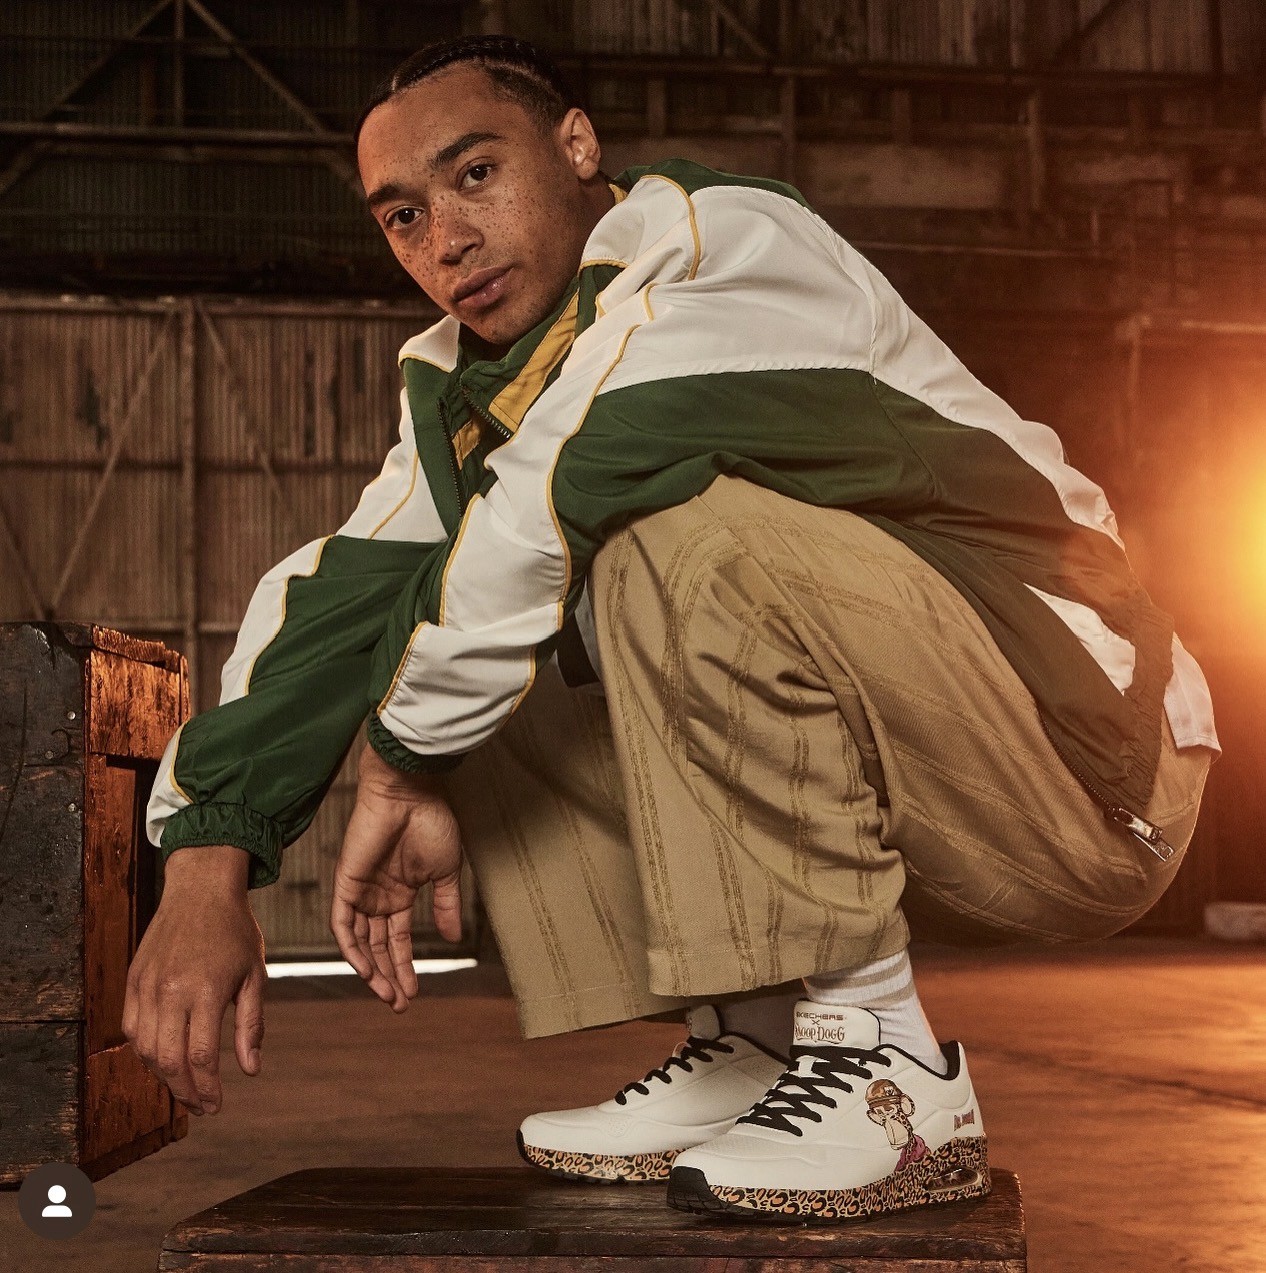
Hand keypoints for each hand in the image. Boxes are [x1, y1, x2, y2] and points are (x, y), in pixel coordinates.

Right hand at [122, 844, 265, 1116]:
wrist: (201, 890)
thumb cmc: (235, 932)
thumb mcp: (254, 975)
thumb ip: (251, 1024)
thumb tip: (251, 1070)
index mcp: (205, 990)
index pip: (200, 1055)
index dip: (207, 1088)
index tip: (216, 1105)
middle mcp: (170, 991)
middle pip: (168, 1059)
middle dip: (184, 1090)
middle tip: (200, 1105)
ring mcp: (147, 985)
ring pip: (144, 1049)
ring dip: (162, 1075)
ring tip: (184, 1086)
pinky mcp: (133, 979)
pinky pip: (131, 1028)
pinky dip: (144, 1050)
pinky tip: (163, 1057)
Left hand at [330, 742, 463, 1012]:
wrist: (411, 794)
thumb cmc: (432, 823)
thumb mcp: (447, 871)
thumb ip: (447, 905)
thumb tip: (453, 938)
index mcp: (402, 893)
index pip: (399, 939)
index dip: (405, 965)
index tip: (415, 992)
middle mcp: (379, 897)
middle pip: (378, 946)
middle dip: (389, 976)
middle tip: (400, 1003)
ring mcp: (361, 891)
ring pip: (360, 941)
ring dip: (372, 970)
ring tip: (388, 994)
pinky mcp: (346, 883)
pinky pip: (342, 924)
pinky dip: (352, 948)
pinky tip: (366, 970)